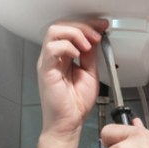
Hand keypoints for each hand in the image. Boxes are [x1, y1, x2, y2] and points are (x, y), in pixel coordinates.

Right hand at [37, 20, 107, 138]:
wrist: (69, 123)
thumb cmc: (76, 103)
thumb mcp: (90, 72)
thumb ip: (90, 55)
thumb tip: (95, 39)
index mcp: (63, 55)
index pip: (70, 29)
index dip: (87, 24)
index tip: (102, 26)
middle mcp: (54, 56)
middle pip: (61, 25)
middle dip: (83, 26)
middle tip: (97, 35)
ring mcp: (48, 62)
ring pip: (54, 31)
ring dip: (75, 33)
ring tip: (87, 44)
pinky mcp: (46, 70)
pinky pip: (52, 48)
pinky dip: (67, 46)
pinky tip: (78, 54)